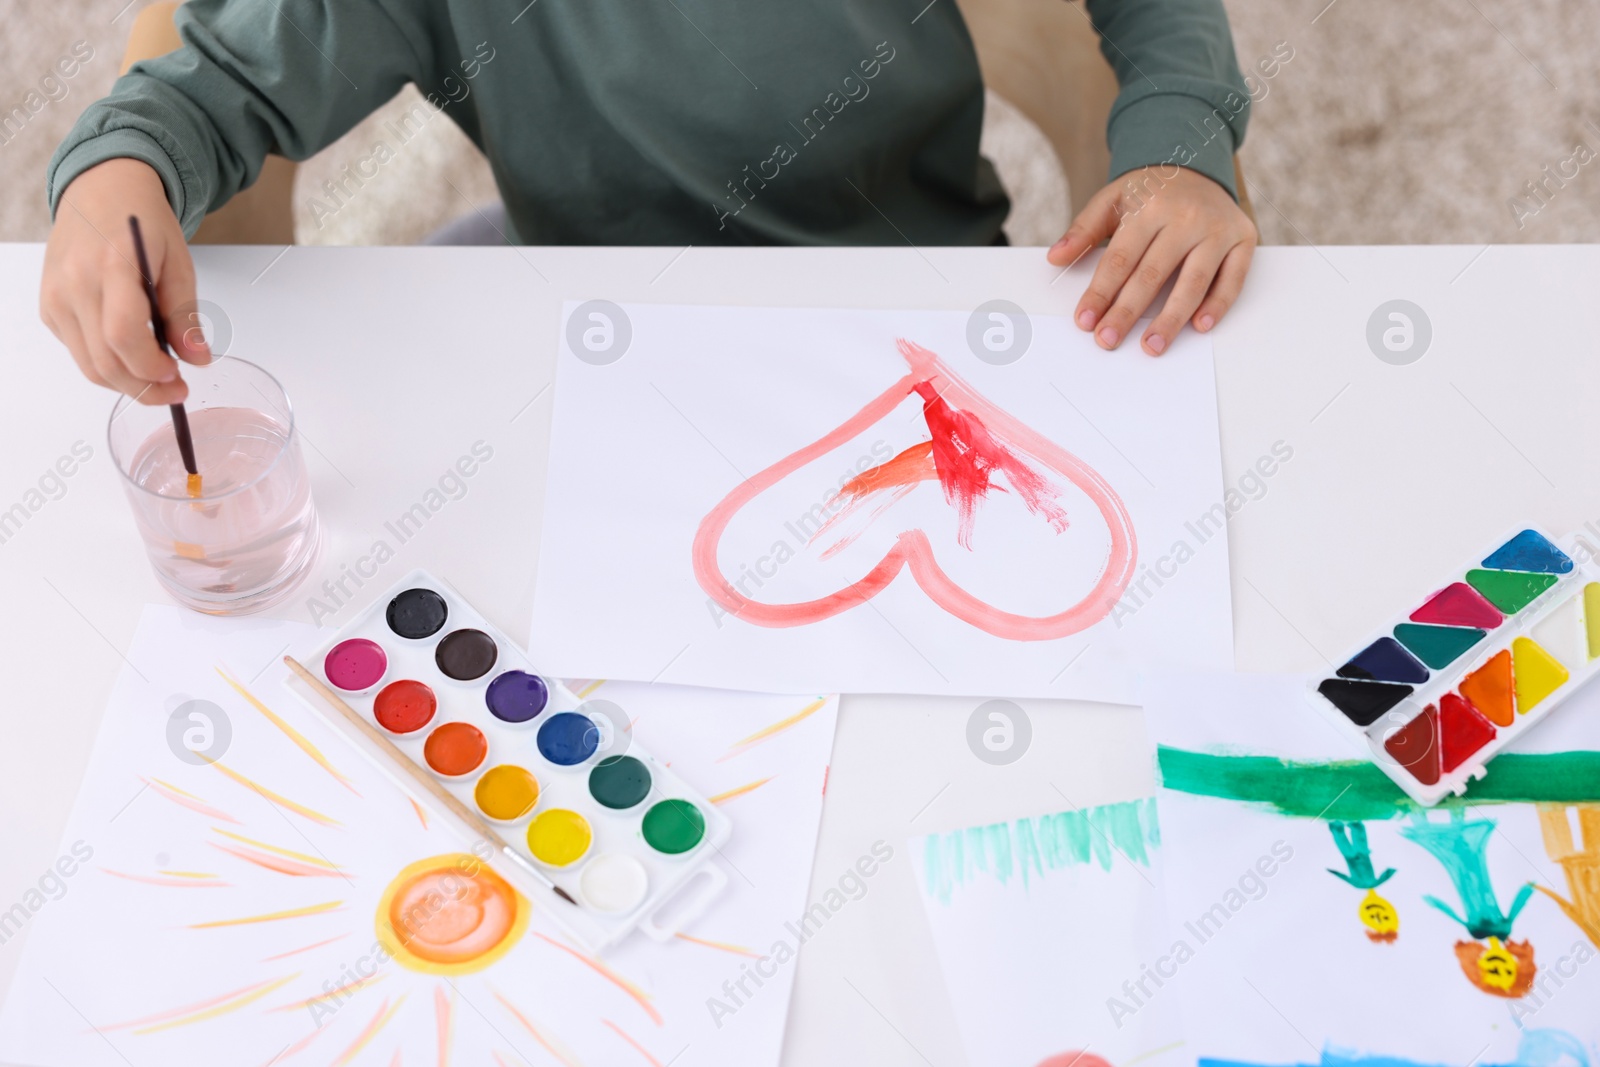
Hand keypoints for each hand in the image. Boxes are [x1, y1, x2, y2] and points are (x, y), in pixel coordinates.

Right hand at [41, 158, 209, 404]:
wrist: (101, 190)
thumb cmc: (142, 222)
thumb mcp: (178, 262)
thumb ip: (185, 314)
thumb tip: (197, 359)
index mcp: (112, 266)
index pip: (124, 335)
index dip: (152, 367)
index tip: (179, 375)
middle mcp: (74, 283)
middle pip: (104, 361)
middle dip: (144, 388)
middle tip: (176, 389)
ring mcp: (56, 296)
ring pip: (88, 365)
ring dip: (126, 384)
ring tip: (158, 377)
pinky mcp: (49, 306)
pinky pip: (77, 351)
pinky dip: (106, 363)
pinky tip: (130, 354)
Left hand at [1047, 165, 1255, 355]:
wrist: (1196, 163)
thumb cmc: (1150, 192)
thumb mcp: (1112, 199)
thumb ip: (1083, 229)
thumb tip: (1055, 257)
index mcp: (1150, 207)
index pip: (1120, 258)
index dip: (1100, 292)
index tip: (1085, 321)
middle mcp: (1186, 217)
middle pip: (1152, 274)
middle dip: (1127, 312)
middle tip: (1108, 340)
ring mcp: (1217, 229)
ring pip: (1194, 281)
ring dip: (1172, 319)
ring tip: (1152, 346)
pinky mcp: (1243, 239)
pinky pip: (1233, 278)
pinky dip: (1219, 303)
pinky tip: (1200, 326)